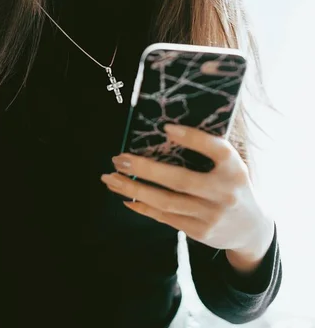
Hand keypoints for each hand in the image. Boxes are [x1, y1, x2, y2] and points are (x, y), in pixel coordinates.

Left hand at [101, 123, 272, 253]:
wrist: (252, 229)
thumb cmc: (233, 184)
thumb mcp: (231, 164)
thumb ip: (209, 149)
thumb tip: (166, 132)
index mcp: (235, 169)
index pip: (216, 149)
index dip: (192, 138)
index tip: (166, 128)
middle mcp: (225, 193)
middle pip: (180, 180)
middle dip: (145, 169)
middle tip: (119, 158)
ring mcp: (212, 216)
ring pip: (166, 202)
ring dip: (134, 189)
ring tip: (111, 177)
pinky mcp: (200, 233)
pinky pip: (165, 218)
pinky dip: (143, 206)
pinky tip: (125, 195)